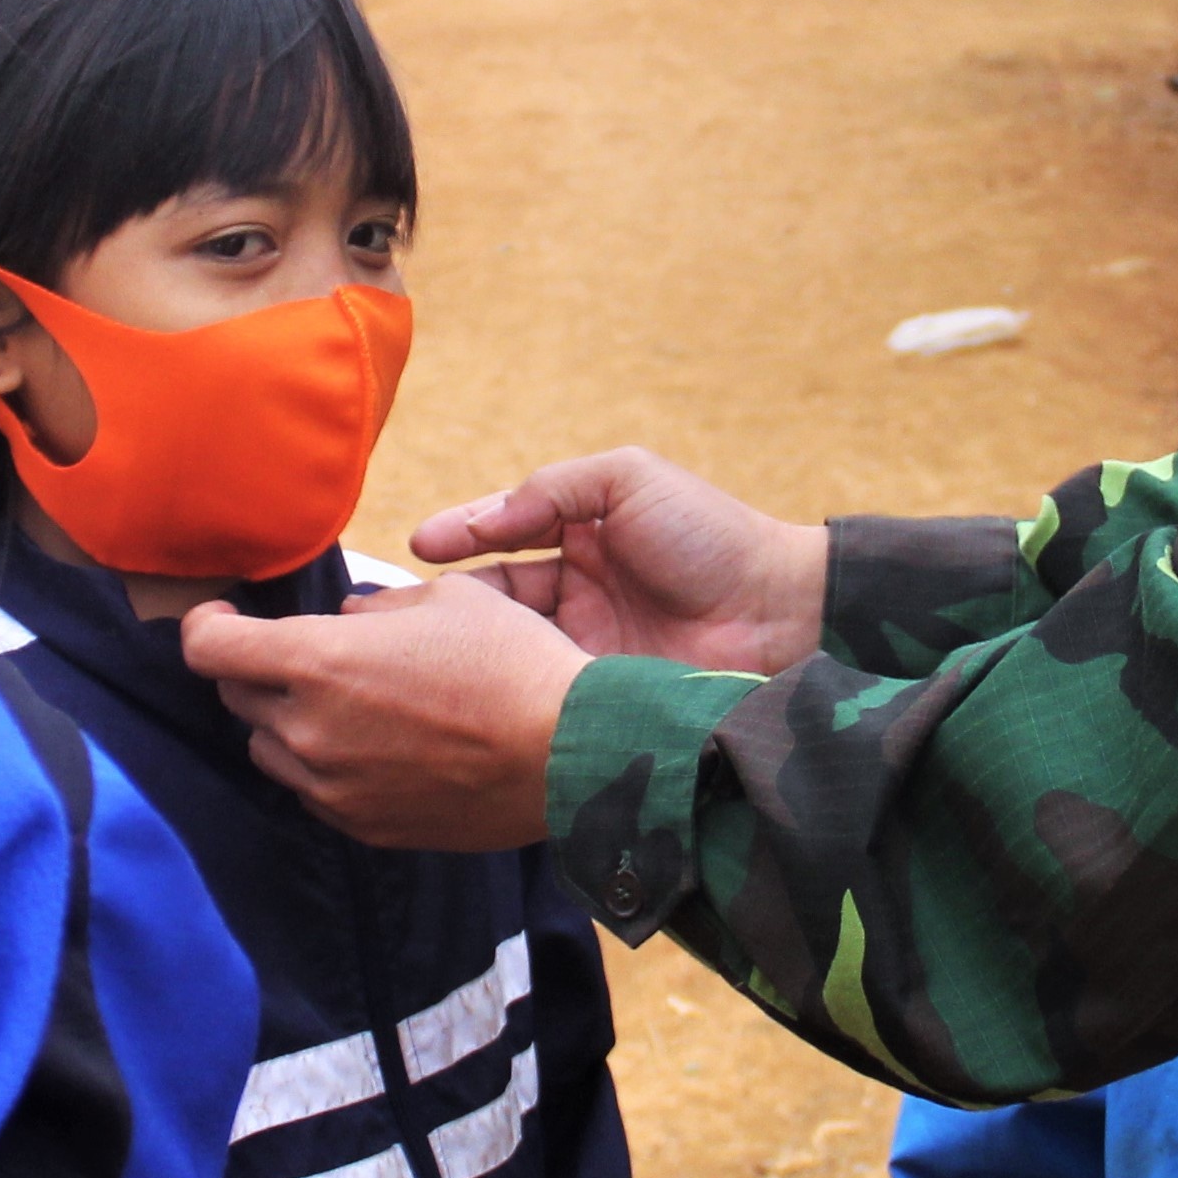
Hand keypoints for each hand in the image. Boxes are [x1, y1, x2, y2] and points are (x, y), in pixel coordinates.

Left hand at [183, 571, 584, 851]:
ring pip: (270, 749)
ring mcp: (333, 788)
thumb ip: (374, 609)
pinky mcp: (364, 827)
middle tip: (302, 654)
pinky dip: (326, 765)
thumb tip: (345, 618)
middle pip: (236, 696)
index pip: (209, 647)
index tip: (221, 615)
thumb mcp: (446, 600)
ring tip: (347, 704)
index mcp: (317, 662)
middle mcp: (309, 730)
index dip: (205, 624)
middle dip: (258, 668)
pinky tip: (376, 746)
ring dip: (289, 721)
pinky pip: (314, 792)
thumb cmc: (514, 663)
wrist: (570, 755)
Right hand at [408, 449, 827, 676]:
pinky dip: (504, 686)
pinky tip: (471, 685)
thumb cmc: (711, 535)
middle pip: (490, 598)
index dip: (457, 539)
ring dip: (466, 645)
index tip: (418, 546)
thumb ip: (551, 489)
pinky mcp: (593, 697)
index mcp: (578, 537)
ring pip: (505, 646)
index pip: (500, 539)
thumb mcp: (627, 480)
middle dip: (444, 602)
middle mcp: (573, 595)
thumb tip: (485, 521)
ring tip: (422, 643)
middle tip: (397, 608)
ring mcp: (581, 649)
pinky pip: (536, 691)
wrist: (780, 612)